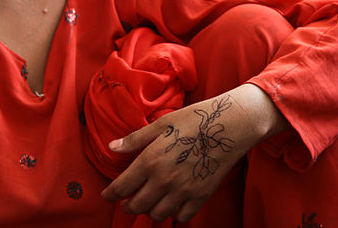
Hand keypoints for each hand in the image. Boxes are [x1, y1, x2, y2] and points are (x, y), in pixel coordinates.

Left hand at [101, 84, 287, 221]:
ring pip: (157, 215)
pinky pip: (182, 217)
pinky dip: (173, 215)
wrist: (229, 125)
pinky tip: (171, 205)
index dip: (110, 194)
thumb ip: (135, 139)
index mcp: (151, 160)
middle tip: (126, 201)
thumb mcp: (161, 124)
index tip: (107, 195)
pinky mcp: (201, 196)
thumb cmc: (194, 120)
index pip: (122, 187)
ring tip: (148, 202)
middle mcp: (164, 180)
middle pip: (137, 205)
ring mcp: (184, 191)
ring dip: (149, 211)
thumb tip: (112, 147)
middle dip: (127, 205)